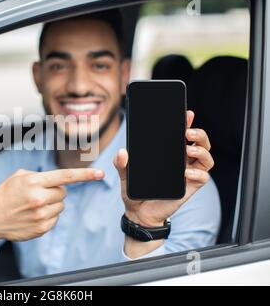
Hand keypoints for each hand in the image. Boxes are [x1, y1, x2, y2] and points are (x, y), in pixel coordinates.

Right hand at [0, 168, 104, 258]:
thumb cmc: (5, 194)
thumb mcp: (18, 177)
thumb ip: (40, 175)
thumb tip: (59, 181)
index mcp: (33, 182)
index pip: (65, 176)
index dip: (85, 174)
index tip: (101, 173)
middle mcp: (39, 198)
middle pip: (63, 192)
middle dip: (55, 191)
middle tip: (39, 193)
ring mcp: (41, 215)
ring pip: (61, 205)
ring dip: (52, 204)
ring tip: (34, 205)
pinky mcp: (42, 228)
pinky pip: (56, 218)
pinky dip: (48, 215)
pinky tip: (33, 215)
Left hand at [114, 110, 213, 256]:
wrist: (139, 213)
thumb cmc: (135, 191)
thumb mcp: (125, 175)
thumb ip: (121, 163)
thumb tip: (122, 152)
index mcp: (170, 154)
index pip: (182, 135)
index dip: (187, 123)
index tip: (186, 114)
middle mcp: (183, 161)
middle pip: (201, 143)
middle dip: (199, 134)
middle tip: (188, 132)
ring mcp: (189, 174)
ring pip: (206, 157)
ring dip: (201, 150)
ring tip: (189, 148)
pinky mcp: (190, 188)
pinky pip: (203, 177)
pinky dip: (198, 173)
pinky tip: (187, 172)